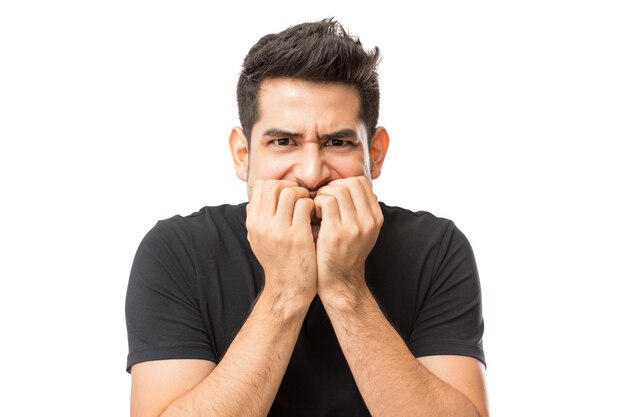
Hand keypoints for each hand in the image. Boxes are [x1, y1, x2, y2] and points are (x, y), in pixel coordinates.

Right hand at [246, 180, 316, 305]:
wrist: (288, 290)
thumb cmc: (278, 262)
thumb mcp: (259, 239)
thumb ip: (259, 218)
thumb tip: (260, 196)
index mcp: (253, 223)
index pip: (261, 186)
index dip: (278, 185)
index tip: (289, 196)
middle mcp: (262, 224)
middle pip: (274, 185)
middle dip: (291, 187)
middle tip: (301, 199)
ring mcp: (279, 230)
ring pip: (291, 192)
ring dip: (304, 196)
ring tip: (309, 208)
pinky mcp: (297, 237)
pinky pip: (305, 206)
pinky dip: (313, 206)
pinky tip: (316, 216)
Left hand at [313, 176, 382, 304]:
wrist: (340, 282)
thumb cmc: (344, 254)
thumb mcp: (361, 231)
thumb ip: (359, 210)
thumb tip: (347, 185)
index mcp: (376, 218)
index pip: (362, 183)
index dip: (343, 183)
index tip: (333, 195)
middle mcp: (369, 221)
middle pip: (350, 183)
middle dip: (332, 187)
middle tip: (322, 200)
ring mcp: (354, 227)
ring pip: (338, 190)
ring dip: (322, 194)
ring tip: (317, 208)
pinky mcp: (337, 233)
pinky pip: (325, 201)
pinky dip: (315, 202)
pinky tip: (313, 214)